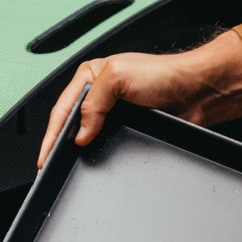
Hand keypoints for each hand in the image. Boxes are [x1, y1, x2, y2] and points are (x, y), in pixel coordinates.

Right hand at [36, 33, 241, 166]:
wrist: (195, 91)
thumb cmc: (164, 74)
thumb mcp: (118, 76)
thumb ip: (94, 102)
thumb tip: (81, 132)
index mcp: (91, 75)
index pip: (62, 108)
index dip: (52, 134)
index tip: (45, 155)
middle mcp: (99, 95)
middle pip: (70, 124)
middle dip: (59, 144)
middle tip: (50, 165)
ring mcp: (112, 114)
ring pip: (87, 137)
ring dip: (78, 151)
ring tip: (67, 166)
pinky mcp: (126, 130)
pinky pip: (105, 146)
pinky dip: (98, 154)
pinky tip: (93, 162)